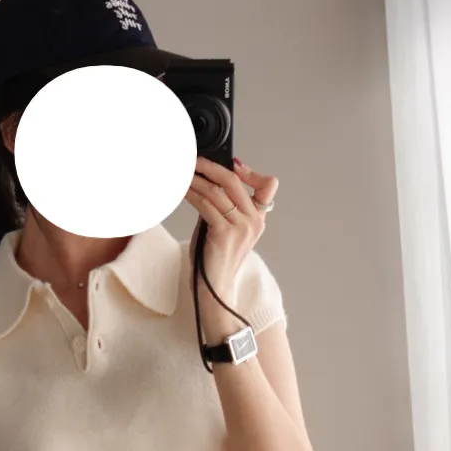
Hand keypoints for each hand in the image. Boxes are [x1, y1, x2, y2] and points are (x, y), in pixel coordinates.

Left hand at [185, 155, 278, 309]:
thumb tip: (207, 183)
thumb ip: (222, 207)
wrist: (213, 289)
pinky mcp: (224, 234)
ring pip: (217, 192)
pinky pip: (206, 205)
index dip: (251, 171)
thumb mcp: (223, 229)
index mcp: (257, 219)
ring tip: (183, 175)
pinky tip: (182, 191)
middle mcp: (253, 221)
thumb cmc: (214, 260)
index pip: (268, 186)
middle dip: (212, 167)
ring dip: (197, 180)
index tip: (233, 163)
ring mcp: (241, 228)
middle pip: (235, 182)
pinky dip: (192, 195)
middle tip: (195, 161)